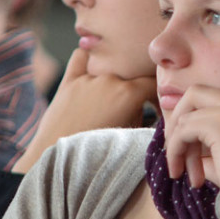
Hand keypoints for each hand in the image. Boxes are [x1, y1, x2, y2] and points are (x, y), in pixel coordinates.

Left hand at [11, 49, 156, 172]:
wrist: (61, 161)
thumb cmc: (99, 152)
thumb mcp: (130, 134)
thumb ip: (141, 112)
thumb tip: (146, 102)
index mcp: (128, 93)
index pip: (152, 82)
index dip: (158, 95)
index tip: (157, 107)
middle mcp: (109, 79)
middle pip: (130, 75)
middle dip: (135, 88)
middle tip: (134, 105)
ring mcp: (87, 78)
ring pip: (108, 67)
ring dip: (113, 78)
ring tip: (109, 98)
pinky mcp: (68, 81)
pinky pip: (81, 57)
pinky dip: (89, 59)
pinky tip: (92, 70)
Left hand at [165, 29, 219, 187]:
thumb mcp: (219, 156)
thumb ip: (200, 138)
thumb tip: (172, 131)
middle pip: (196, 93)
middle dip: (178, 121)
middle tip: (178, 156)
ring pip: (186, 111)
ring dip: (176, 142)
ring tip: (181, 169)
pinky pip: (183, 128)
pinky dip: (176, 149)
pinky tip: (182, 170)